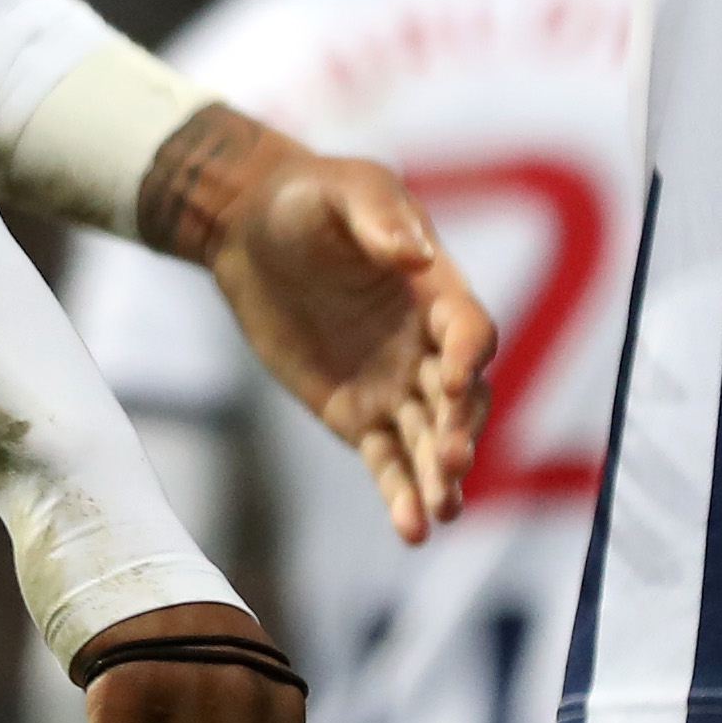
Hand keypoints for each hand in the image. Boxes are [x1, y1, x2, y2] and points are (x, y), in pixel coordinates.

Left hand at [167, 125, 497, 543]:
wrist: (251, 232)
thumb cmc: (306, 199)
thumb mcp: (339, 191)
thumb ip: (376, 218)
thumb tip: (414, 254)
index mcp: (436, 289)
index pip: (470, 330)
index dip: (466, 354)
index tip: (450, 379)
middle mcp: (426, 344)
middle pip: (461, 397)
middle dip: (459, 430)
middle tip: (448, 462)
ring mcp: (396, 384)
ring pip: (429, 440)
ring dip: (439, 477)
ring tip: (438, 512)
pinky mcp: (359, 415)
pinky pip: (388, 461)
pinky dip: (401, 496)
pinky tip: (412, 531)